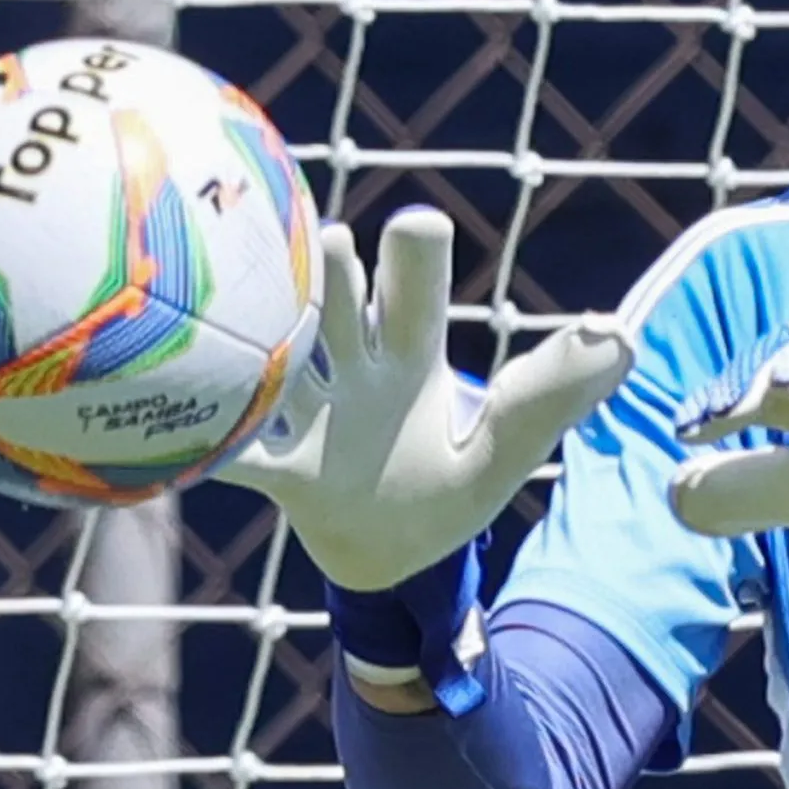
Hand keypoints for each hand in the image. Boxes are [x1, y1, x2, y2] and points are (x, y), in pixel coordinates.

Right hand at [216, 208, 635, 591]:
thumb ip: (551, 398)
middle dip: (333, 268)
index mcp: (410, 357)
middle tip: (334, 242)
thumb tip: (624, 336)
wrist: (384, 561)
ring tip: (248, 299)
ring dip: (264, 331)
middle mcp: (349, 369)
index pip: (413, 288)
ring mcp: (302, 416)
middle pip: (335, 298)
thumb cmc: (445, 492)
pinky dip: (200, 441)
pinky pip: (226, 451)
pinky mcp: (273, 471)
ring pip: (276, 356)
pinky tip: (164, 417)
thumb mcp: (503, 451)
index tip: (417, 227)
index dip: (413, 255)